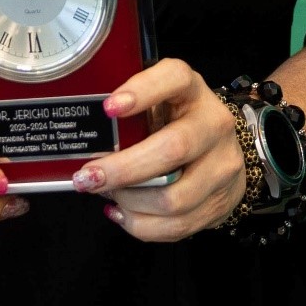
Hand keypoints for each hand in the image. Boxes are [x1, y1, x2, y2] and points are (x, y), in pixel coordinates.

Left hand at [68, 60, 246, 242]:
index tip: (108, 108)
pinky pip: (177, 226)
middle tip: (87, 177)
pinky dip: (142, 225)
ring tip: (108, 195)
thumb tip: (82, 145)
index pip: (174, 78)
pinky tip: (123, 212)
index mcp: (191, 90)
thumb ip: (129, 115)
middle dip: (123, 169)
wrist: (223, 154)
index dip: (143, 91)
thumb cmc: (176, 123)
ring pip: (173, 198)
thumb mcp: (158, 104)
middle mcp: (214, 124)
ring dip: (130, 202)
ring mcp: (222, 166)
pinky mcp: (221, 202)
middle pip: (172, 149)